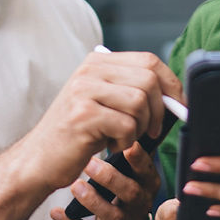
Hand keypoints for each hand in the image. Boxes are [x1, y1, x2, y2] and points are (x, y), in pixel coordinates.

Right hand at [20, 50, 182, 191]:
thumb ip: (133, 91)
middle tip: (151, 131)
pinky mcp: (83, 115)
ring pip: (140, 102)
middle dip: (159, 110)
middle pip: (149, 79)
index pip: (149, 60)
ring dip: (140, 128)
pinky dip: (126, 142)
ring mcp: (84, 91)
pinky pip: (127, 126)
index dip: (171, 84)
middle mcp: (90, 71)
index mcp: (98, 62)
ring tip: (123, 138)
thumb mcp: (104, 102)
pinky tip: (110, 146)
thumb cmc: (78, 134)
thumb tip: (176, 96)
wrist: (39, 159)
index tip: (179, 105)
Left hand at [51, 142, 159, 219]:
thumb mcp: (129, 168)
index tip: (127, 145)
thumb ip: (126, 149)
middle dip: (110, 178)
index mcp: (147, 182)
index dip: (139, 160)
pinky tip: (57, 212)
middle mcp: (141, 204)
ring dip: (93, 201)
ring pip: (114, 215)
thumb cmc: (120, 183)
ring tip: (75, 186)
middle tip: (90, 163)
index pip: (147, 170)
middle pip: (131, 192)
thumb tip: (119, 117)